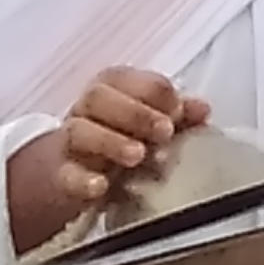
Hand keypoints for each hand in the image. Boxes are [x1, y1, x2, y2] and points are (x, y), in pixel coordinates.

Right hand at [5, 67, 202, 252]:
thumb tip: (202, 109)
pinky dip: (82, 179)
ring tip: (138, 156)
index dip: (153, 91)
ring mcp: (70, 142)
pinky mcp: (61, 175)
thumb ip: (178, 115)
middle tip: (164, 133)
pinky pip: (65, 173)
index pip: (125, 78)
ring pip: (79, 131)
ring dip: (110, 141)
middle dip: (135, 113)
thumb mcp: (152, 125)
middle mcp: (87, 110)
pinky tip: (101, 186)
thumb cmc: (124, 139)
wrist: (79, 173)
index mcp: (111, 90)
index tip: (177, 111)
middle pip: (98, 97)